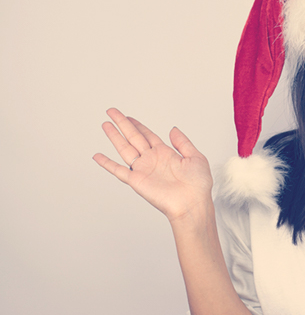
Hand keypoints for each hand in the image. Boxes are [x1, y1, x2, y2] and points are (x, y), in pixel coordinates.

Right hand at [93, 108, 212, 222]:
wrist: (192, 203)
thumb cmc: (198, 185)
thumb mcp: (196, 157)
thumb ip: (183, 143)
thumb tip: (173, 129)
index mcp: (166, 154)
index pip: (148, 135)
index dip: (138, 125)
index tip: (129, 117)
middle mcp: (153, 160)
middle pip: (134, 137)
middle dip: (123, 124)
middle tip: (112, 112)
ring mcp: (143, 170)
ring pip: (125, 149)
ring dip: (114, 136)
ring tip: (105, 124)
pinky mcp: (137, 181)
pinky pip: (118, 170)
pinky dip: (107, 163)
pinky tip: (97, 156)